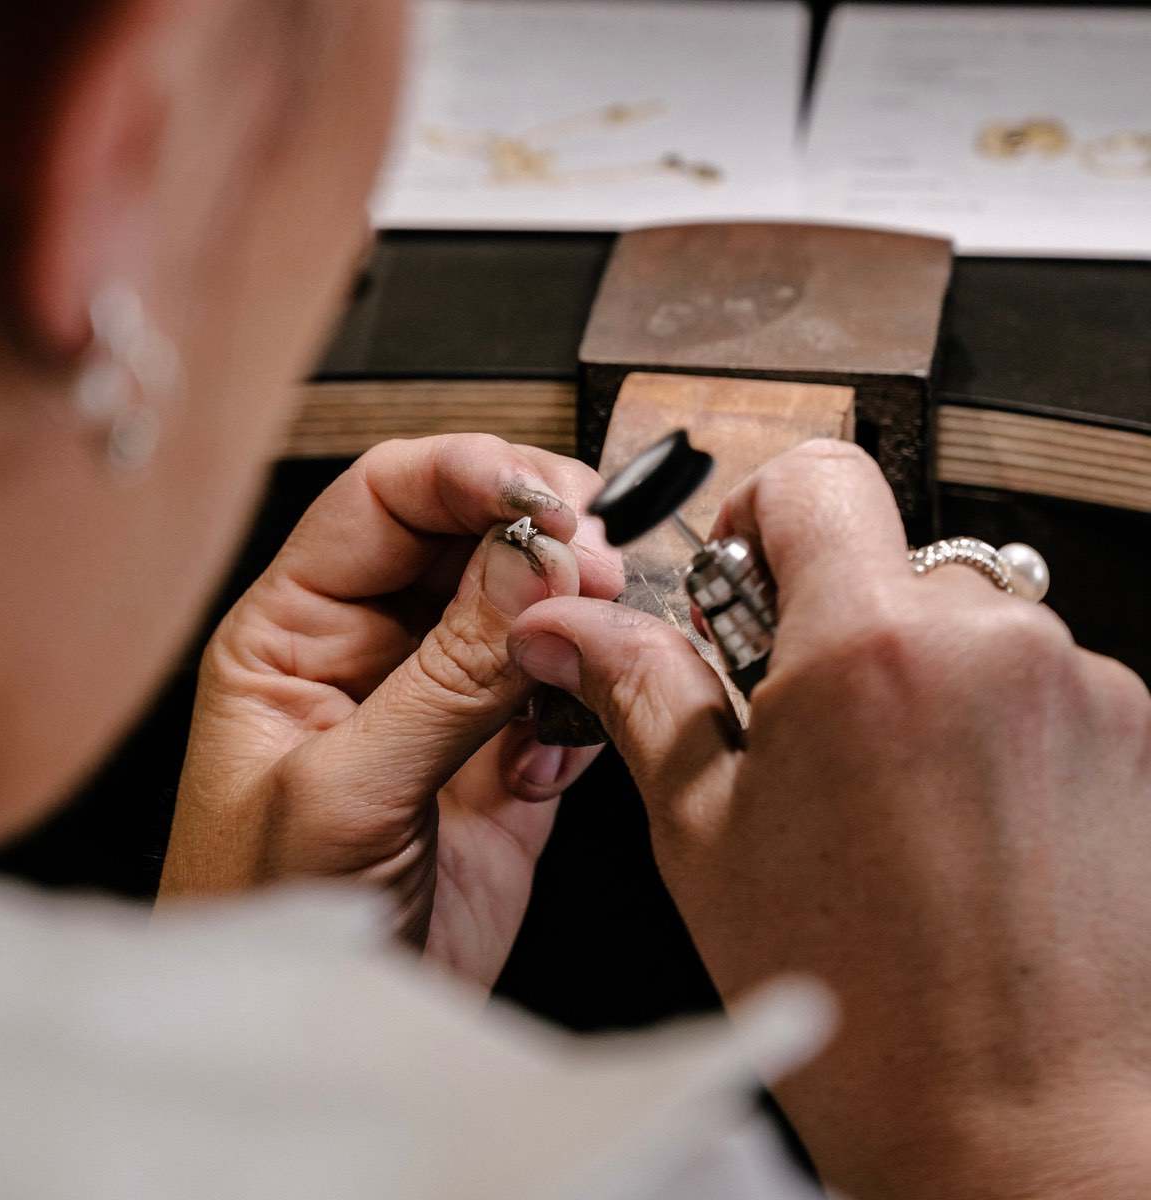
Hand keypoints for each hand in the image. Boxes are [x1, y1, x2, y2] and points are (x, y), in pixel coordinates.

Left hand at [160, 435, 622, 990]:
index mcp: (296, 634)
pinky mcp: (506, 758)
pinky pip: (565, 688)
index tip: (543, 496)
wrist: (320, 1046)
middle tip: (593, 557)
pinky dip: (585, 698)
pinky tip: (561, 748)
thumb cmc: (272, 924)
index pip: (382, 501)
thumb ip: (444, 675)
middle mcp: (372, 652)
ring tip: (593, 643)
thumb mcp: (345, 792)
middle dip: (536, 535)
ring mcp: (446, 702)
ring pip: (526, 607)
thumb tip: (531, 562)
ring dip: (572, 614)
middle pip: (466, 538)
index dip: (464, 476)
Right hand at [509, 441, 1150, 1198]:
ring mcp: (1081, 686)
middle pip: (885, 557)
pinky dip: (981, 717)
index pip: (816, 476)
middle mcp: (992, 644)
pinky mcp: (1132, 733)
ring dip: (908, 673)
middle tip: (797, 727)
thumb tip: (568, 626)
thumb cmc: (860, 1002)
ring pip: (959, 619)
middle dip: (828, 620)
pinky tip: (951, 819)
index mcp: (869, 650)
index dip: (761, 516)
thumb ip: (642, 692)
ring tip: (881, 794)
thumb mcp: (706, 833)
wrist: (1028, 1128)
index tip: (745, 592)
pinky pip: (1031, 675)